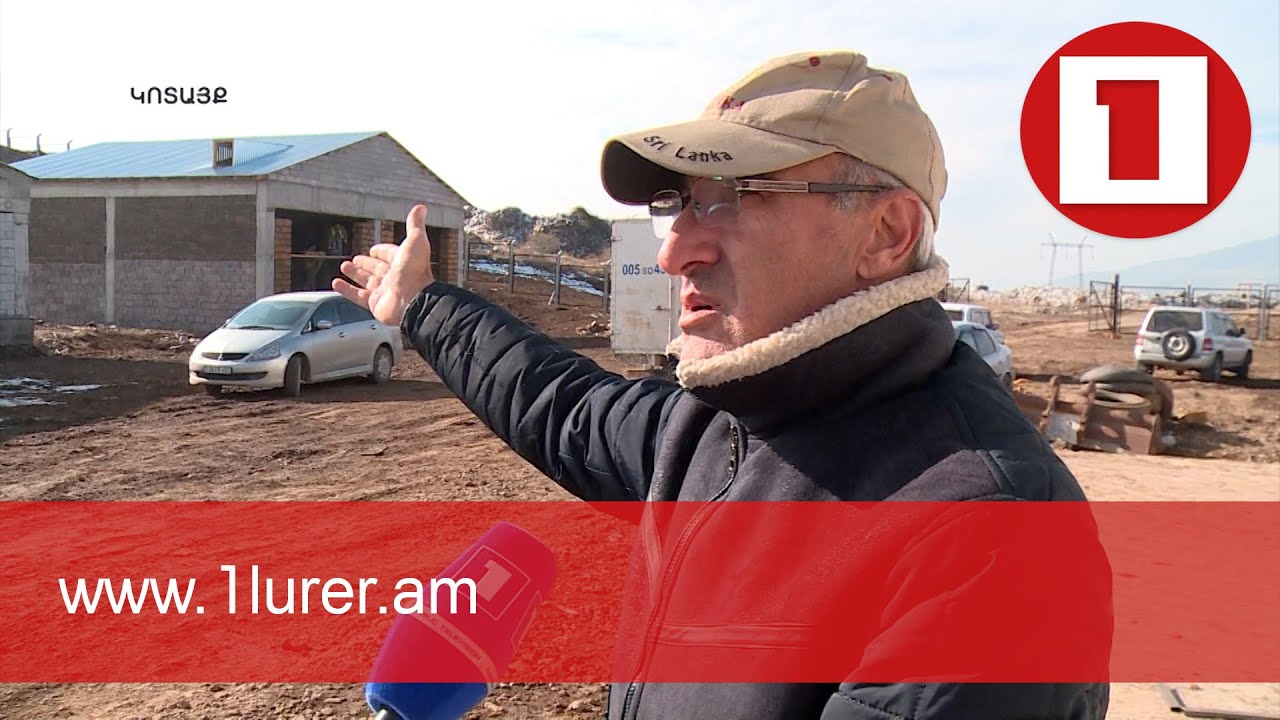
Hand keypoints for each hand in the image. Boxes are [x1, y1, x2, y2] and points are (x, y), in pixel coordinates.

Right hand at [333, 204, 435, 324]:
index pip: (390, 255)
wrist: (414, 301)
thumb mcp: (415, 242)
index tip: (374, 249)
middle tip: (355, 259)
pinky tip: (336, 284)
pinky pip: (357, 296)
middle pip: (377, 269)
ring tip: (344, 267)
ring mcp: (384, 292)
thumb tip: (420, 208)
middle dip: (366, 263)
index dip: (382, 251)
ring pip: (366, 282)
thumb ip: (415, 225)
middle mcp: (393, 278)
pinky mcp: (375, 304)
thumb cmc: (416, 272)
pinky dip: (346, 290)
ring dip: (355, 274)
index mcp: (403, 263)